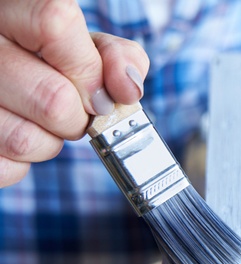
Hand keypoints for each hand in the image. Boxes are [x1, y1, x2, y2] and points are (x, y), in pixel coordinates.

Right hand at [0, 0, 148, 186]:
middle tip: (73, 111)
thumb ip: (116, 57)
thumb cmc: (52, 57)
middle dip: (79, 117)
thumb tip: (127, 91)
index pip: (54, 26)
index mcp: (10, 10)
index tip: (99, 90)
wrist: (5, 68)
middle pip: (53, 99)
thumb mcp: (86, 44)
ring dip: (50, 142)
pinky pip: (8, 169)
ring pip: (26, 141)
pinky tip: (19, 133)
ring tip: (41, 121)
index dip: (88, 67)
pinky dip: (23, 164)